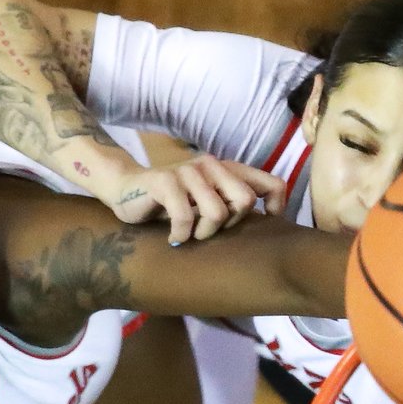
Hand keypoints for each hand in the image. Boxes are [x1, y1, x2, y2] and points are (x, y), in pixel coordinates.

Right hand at [112, 156, 284, 244]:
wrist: (126, 189)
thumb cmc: (173, 202)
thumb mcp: (209, 202)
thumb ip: (234, 204)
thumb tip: (270, 226)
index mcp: (228, 170)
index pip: (273, 184)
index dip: (275, 208)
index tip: (260, 224)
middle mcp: (211, 165)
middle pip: (244, 201)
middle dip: (229, 224)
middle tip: (209, 230)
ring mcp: (188, 171)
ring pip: (217, 212)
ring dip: (202, 233)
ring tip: (190, 234)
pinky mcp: (165, 181)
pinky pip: (185, 217)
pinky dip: (180, 235)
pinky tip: (174, 238)